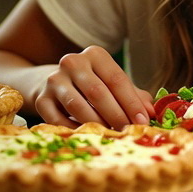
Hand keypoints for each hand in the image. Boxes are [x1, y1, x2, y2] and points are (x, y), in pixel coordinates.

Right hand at [34, 45, 155, 128]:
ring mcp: (54, 80)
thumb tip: (152, 112)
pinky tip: (90, 137)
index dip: (132, 102)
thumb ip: (134, 95)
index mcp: (95, 54)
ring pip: (78, 106)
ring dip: (98, 124)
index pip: (117, 79)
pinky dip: (76, 131)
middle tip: (129, 132)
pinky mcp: (41, 99)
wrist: (54, 82)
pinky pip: (59, 120)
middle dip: (117, 115)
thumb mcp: (113, 83)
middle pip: (98, 92)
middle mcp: (72, 62)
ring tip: (113, 136)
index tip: (144, 121)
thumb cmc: (93, 84)